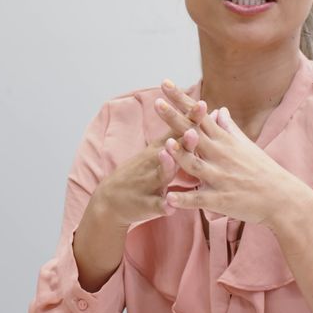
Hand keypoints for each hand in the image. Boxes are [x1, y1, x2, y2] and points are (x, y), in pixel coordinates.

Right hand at [88, 79, 211, 226]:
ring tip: (171, 158)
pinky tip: (171, 208)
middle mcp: (153, 162)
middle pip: (170, 148)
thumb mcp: (157, 152)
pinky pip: (156, 205)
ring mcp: (148, 182)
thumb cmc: (140, 172)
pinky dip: (163, 205)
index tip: (202, 105)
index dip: (189, 119)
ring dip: (166, 166)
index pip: (177, 131)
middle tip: (194, 130)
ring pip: (160, 174)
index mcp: (160, 150)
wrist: (110, 200)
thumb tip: (198, 123)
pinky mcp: (145, 203)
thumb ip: (176, 139)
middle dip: (182, 140)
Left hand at [157, 85, 312, 227]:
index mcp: (224, 141)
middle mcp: (221, 155)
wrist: (283, 198)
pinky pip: (200, 200)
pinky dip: (185, 200)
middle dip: (175, 119)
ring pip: (196, 165)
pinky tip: (169, 198)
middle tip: (157, 103)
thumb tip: (220, 110)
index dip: (182, 100)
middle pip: (194, 134)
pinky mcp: (221, 200)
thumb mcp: (246, 145)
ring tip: (165, 145)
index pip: (199, 115)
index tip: (165, 84)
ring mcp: (221, 177)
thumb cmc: (263, 170)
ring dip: (181, 155)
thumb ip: (229, 128)